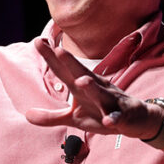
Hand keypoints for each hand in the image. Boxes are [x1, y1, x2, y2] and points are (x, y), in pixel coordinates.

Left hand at [25, 42, 162, 139]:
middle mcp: (96, 89)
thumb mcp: (74, 117)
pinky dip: (114, 118)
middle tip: (57, 50)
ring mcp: (110, 101)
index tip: (38, 41)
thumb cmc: (101, 112)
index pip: (64, 71)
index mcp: (82, 87)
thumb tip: (26, 115)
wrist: (136, 119)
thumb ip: (51, 116)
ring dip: (92, 87)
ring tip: (82, 81)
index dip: (51, 58)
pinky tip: (109, 121)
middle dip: (70, 63)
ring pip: (100, 93)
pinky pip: (117, 117)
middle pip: (81, 74)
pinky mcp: (122, 116)